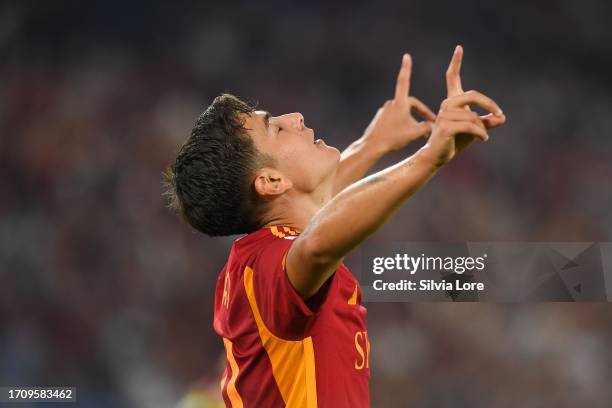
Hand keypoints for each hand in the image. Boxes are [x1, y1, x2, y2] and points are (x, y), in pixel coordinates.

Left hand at [362, 54, 435, 152]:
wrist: (371, 147)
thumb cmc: (393, 138)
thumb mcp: (415, 133)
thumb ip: (427, 127)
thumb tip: (433, 125)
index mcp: (399, 103)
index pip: (404, 81)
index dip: (406, 68)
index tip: (406, 56)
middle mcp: (391, 104)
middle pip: (411, 104)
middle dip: (422, 112)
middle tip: (431, 123)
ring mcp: (385, 111)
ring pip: (404, 113)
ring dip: (413, 120)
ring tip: (420, 134)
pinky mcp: (381, 119)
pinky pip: (396, 118)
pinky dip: (404, 124)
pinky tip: (407, 136)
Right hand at [423, 45, 505, 165]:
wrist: (437, 156)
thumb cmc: (454, 142)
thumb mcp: (474, 130)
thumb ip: (487, 122)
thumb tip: (502, 118)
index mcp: (451, 102)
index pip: (452, 78)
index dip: (456, 63)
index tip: (459, 48)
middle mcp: (446, 105)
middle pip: (472, 96)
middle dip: (489, 105)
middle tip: (500, 114)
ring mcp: (444, 115)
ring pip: (473, 116)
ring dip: (483, 127)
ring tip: (484, 136)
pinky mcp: (445, 127)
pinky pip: (471, 126)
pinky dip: (481, 133)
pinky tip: (484, 139)